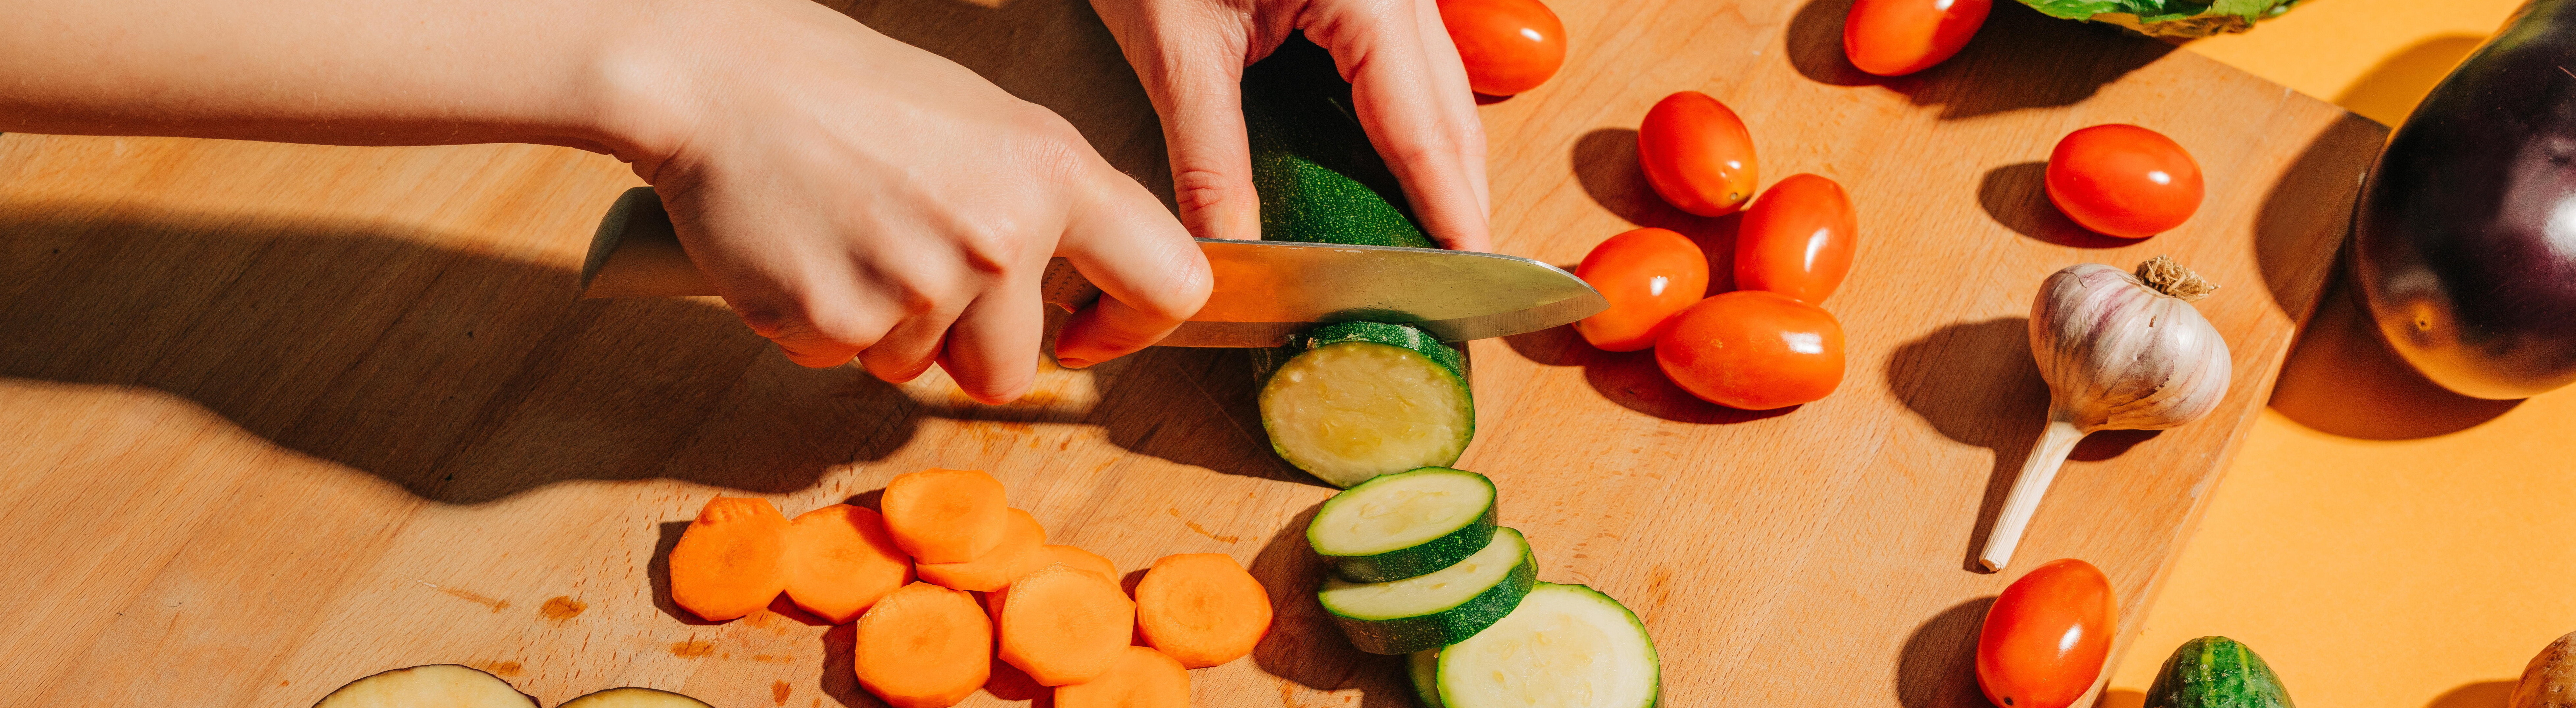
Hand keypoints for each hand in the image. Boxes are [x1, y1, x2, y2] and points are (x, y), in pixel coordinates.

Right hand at [624, 0, 1211, 401]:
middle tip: (909, 262)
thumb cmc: (849, 95)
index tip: (1088, 333)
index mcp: (1053, 172)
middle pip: (1013, 370)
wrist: (718, 79)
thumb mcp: (988, 127)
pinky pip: (845, 359)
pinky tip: (803, 248)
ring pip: (919, 369)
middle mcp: (1000, 235)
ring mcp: (919, 284)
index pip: (1170, 281)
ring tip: (849, 235)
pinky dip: (822, 321)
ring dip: (886, 327)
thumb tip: (1086, 292)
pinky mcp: (836, 320)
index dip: (1134, 326)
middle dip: (964, 346)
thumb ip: (1048, 206)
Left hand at [1089, 0, 1492, 250]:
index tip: (1466, 277)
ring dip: (1440, 167)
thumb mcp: (1176, 45)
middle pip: (1449, 111)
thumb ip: (1208, 154)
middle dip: (1457, 199)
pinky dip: (1409, 128)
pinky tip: (1400, 177)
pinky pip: (1407, 67)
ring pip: (1439, 90)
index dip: (1446, 211)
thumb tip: (1230, 252)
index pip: (1420, 127)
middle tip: (1458, 284)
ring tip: (1437, 244)